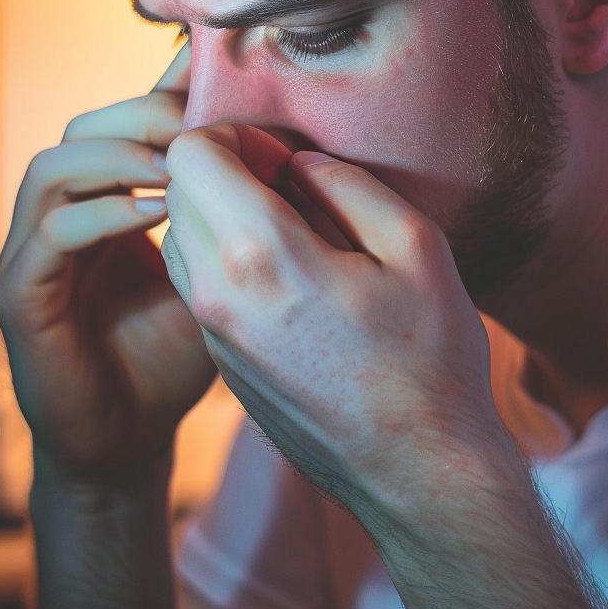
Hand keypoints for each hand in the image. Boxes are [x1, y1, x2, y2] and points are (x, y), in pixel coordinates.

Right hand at [0, 44, 215, 482]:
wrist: (130, 437)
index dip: (160, 94)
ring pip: (53, 168)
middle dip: (143, 118)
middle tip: (200, 129)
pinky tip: (156, 212)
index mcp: (102, 202)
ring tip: (181, 169)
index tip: (212, 82)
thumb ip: (218, 215)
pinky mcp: (20, 297)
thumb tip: (261, 155)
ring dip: (120, 157)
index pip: (119, 122)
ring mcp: (32, 254)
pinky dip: (102, 212)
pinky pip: (50, 235)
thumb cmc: (173, 354)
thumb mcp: (208, 271)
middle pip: (82, 128)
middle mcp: (58, 216)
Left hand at [160, 122, 496, 511]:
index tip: (283, 157)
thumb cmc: (429, 360)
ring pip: (180, 238)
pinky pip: (199, 285)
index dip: (234, 134)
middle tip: (291, 188)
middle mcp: (216, 294)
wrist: (418, 474)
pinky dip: (227, 261)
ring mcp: (213, 336)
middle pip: (177, 192)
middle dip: (226, 172)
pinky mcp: (220, 366)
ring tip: (292, 234)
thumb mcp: (415, 246)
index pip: (189, 153)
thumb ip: (345, 184)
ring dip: (222, 217)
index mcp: (261, 255)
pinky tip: (291, 282)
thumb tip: (297, 164)